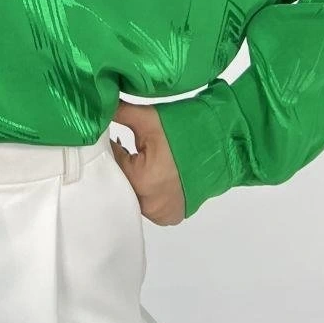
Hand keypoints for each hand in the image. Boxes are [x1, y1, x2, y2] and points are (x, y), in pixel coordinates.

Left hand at [108, 101, 185, 225]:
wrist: (226, 146)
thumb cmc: (188, 131)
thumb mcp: (150, 119)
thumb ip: (120, 114)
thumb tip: (97, 106)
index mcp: (141, 181)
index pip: (110, 163)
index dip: (108, 148)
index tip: (108, 136)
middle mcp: (149, 204)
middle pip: (120, 183)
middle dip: (118, 165)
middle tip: (122, 147)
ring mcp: (161, 213)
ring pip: (133, 195)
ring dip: (132, 179)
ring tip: (138, 158)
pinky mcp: (171, 216)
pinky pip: (149, 205)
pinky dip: (146, 191)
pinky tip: (150, 173)